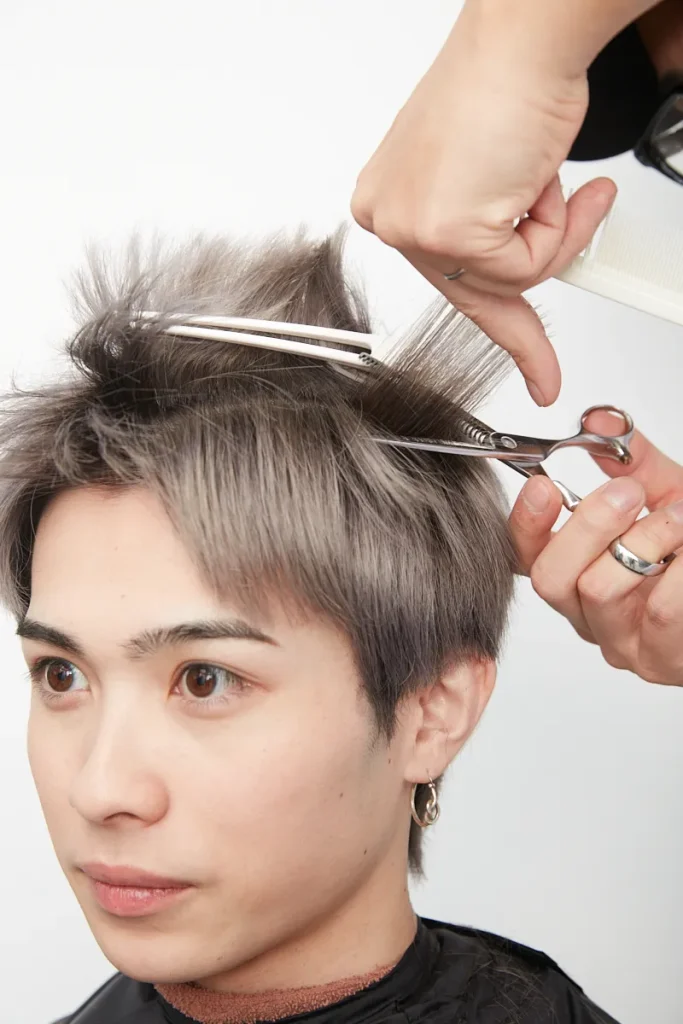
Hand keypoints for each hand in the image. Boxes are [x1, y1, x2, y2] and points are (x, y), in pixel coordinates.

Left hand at [351, 2, 616, 405]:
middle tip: (548, 371)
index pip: (444, 280)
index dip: (493, 327)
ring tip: (547, 179)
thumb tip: (514, 273)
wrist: (524, 41)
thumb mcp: (490, 178)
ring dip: (551, 237)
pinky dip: (555, 231)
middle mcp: (391, 217)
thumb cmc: (509, 87)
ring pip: (505, 283)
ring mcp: (410, 227)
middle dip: (524, 320)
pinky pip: (522, 270)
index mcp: (392, 203)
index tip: (521, 365)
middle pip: (472, 292)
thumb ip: (489, 234)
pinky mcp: (441, 232)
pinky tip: (545, 182)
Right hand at [510, 410, 682, 685]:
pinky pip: (657, 611)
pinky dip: (680, 572)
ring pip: (599, 591)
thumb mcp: (667, 491)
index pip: (522, 554)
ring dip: (644, 543)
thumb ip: (632, 459)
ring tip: (680, 519)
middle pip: (549, 578)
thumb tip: (599, 419)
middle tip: (626, 492)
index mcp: (575, 569)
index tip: (543, 485)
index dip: (526, 522)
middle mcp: (585, 611)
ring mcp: (618, 640)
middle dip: (587, 526)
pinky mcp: (656, 659)